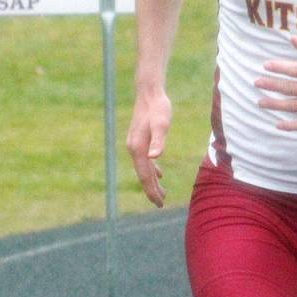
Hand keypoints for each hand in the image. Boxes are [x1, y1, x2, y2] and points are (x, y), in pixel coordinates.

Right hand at [126, 89, 171, 206]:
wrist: (149, 92)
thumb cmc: (158, 108)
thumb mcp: (162, 123)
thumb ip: (159, 140)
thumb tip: (155, 157)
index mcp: (138, 148)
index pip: (145, 175)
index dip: (151, 190)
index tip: (159, 203)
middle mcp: (134, 148)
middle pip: (143, 175)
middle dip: (151, 190)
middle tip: (161, 204)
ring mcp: (135, 144)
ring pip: (144, 168)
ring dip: (152, 181)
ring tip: (161, 193)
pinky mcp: (139, 139)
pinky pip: (145, 160)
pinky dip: (152, 169)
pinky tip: (159, 174)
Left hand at [255, 36, 296, 130]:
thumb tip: (291, 37)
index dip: (281, 67)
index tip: (265, 65)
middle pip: (292, 89)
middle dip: (273, 85)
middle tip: (257, 82)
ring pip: (294, 107)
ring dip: (276, 105)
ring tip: (260, 102)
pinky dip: (291, 126)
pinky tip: (277, 124)